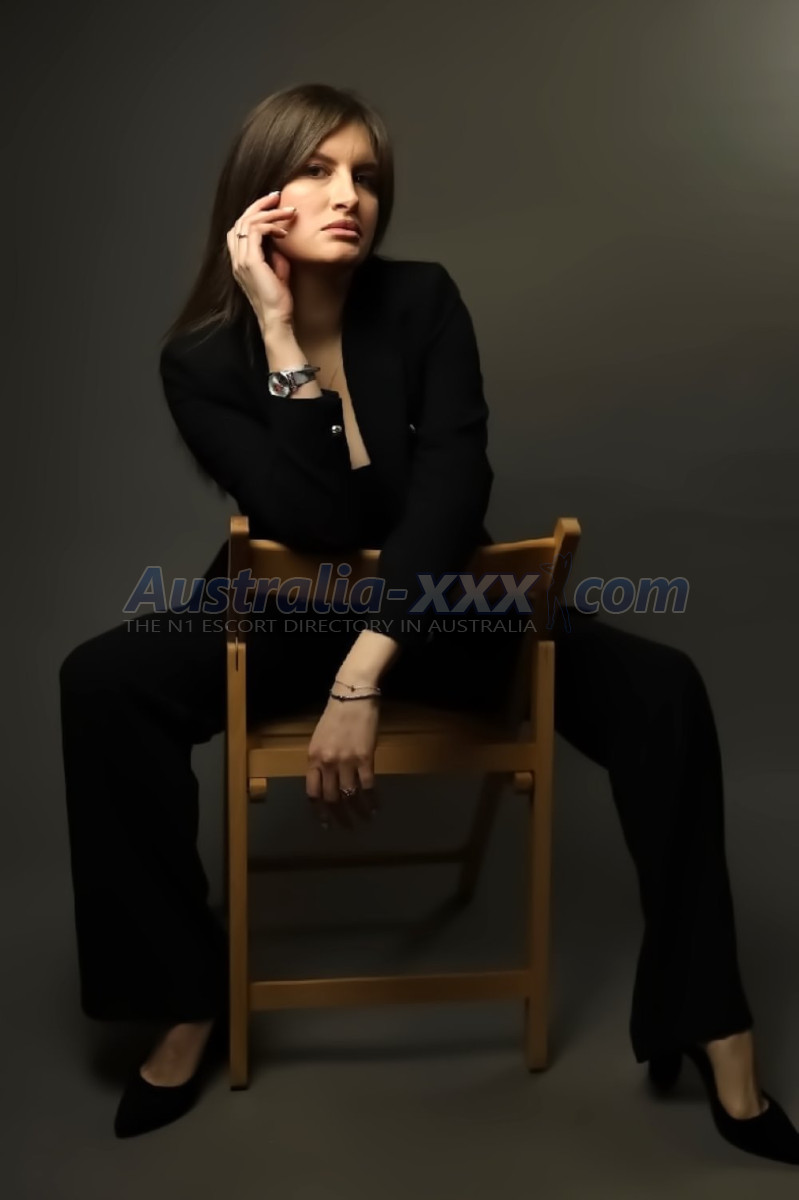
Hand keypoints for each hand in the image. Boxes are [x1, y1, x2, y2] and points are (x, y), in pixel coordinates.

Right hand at [226, 192, 297, 327]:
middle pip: (241, 219)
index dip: (255, 212)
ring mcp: (241, 260)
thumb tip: (279, 234)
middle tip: (278, 196)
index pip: (240, 227)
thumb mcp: (277, 267)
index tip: (274, 205)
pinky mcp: (250, 262)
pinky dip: (270, 225)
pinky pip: (255, 231)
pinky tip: (283, 231)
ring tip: (287, 211)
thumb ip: (273, 250)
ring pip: (248, 222)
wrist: (276, 317)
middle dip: (259, 205)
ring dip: (269, 213)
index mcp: (240, 259)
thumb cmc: (278, 297)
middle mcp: (236, 258)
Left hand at [306, 695, 380, 829]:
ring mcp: (346, 762)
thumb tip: (326, 780)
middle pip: (330, 798)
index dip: (318, 810)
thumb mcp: (320, 739)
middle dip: (338, 815)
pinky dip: (372, 799)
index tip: (325, 822)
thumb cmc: (336, 715)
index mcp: (313, 758)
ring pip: (349, 795)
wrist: (352, 696)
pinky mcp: (364, 758)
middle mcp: (327, 763)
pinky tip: (375, 806)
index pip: (312, 792)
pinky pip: (368, 785)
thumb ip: (321, 760)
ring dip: (356, 811)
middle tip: (345, 826)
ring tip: (363, 819)